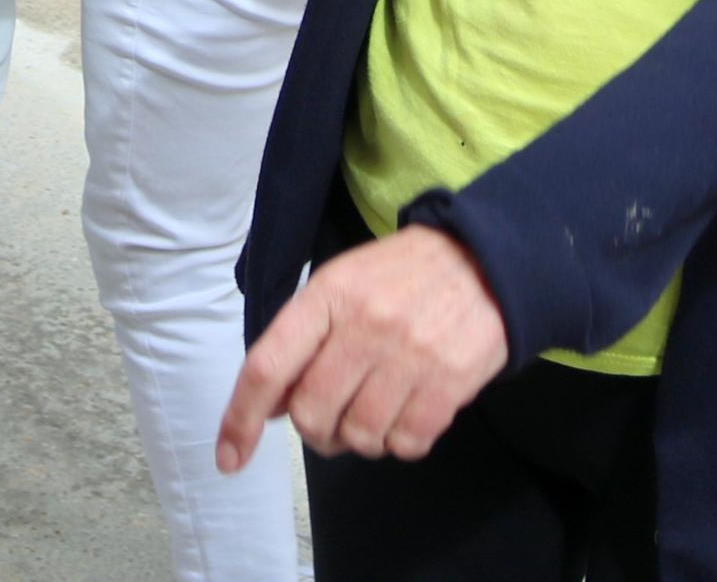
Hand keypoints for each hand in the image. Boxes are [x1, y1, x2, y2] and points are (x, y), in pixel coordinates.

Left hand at [216, 225, 509, 466]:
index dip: (241, 418)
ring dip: (360, 438)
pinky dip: (401, 441)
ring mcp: (410, 354)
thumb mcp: (343, 284)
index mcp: (328, 295)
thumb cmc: (403, 276)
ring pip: (359, 436)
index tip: (229, 457)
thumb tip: (269, 407)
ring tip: (375, 408)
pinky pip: (406, 444)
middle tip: (334, 416)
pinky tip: (408, 411)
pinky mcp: (450, 381)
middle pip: (312, 413)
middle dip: (315, 430)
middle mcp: (366, 324)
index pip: (268, 366)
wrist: (487, 259)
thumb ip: (303, 339)